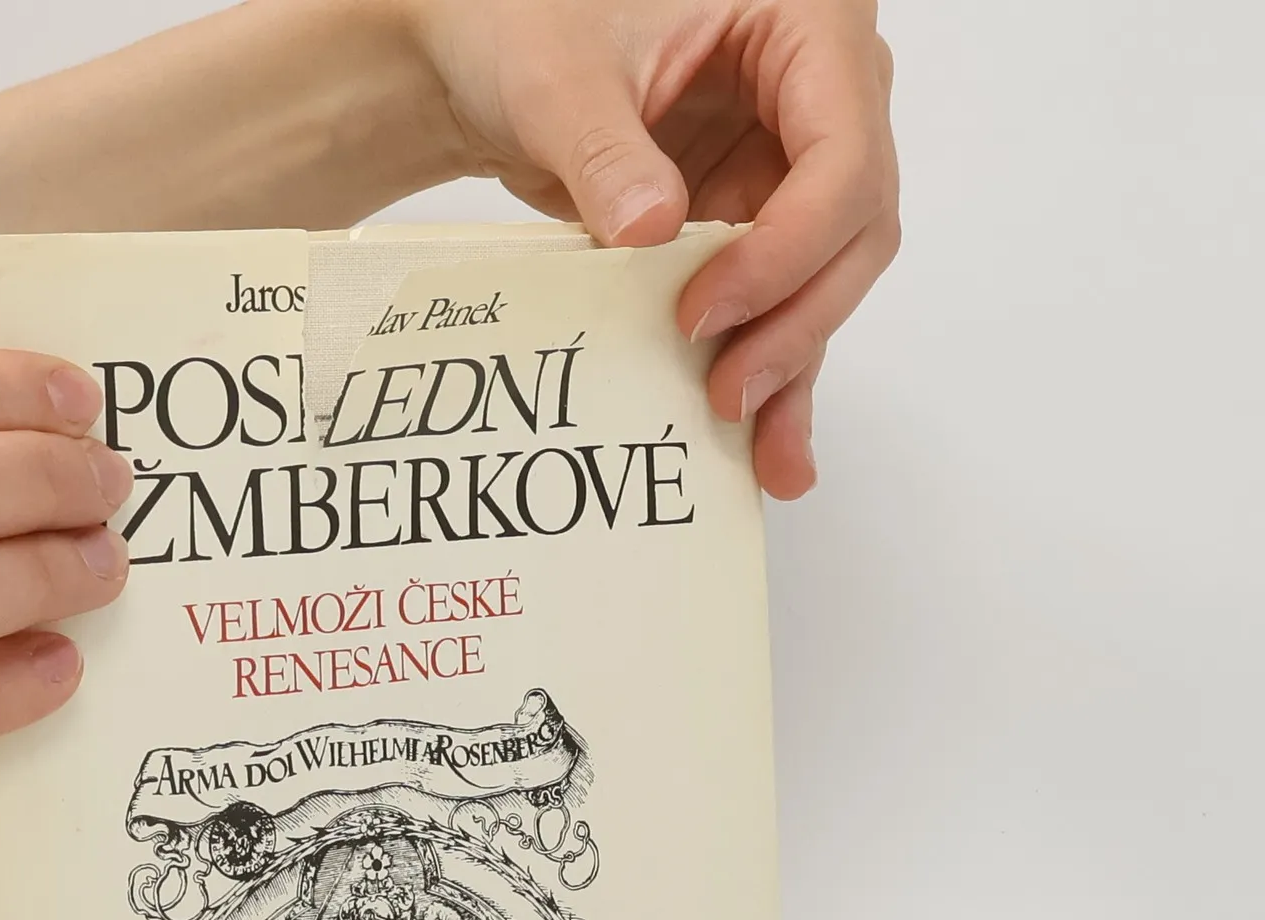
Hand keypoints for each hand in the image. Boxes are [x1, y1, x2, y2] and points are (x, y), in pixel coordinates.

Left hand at [401, 0, 898, 497]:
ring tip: (758, 450)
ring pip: (828, 277)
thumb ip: (607, 152)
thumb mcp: (559, 79)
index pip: (844, 152)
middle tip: (724, 394)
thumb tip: (654, 232)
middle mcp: (820, 92)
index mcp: (805, 22)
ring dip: (792, 363)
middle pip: (854, 227)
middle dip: (796, 320)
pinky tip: (768, 446)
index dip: (786, 246)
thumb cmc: (531, 28)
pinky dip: (769, 366)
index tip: (703, 310)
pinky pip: (780, 301)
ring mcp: (791, 163)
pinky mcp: (756, 221)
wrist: (491, 63)